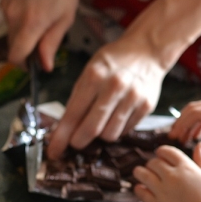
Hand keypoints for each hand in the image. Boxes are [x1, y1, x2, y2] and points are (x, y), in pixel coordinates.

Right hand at [1, 0, 80, 71]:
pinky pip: (10, 18)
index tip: (32, 65)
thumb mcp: (66, 16)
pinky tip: (34, 8)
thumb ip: (52, 42)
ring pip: (11, 32)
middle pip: (13, 46)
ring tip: (42, 19)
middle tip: (44, 42)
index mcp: (30, 25)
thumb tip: (45, 65)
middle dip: (26, 49)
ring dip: (23, 34)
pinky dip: (20, 21)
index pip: (15, 56)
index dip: (23, 65)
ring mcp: (7, 7)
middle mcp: (13, 18)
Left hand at [46, 36, 165, 159]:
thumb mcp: (89, 71)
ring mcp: (133, 97)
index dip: (61, 137)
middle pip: (92, 129)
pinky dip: (116, 129)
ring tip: (100, 122)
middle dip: (79, 141)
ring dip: (100, 135)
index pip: (73, 114)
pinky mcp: (146, 106)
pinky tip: (116, 116)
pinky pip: (125, 131)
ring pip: (110, 135)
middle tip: (75, 142)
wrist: (147, 50)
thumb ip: (77, 100)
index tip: (54, 152)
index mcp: (94, 76)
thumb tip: (63, 131)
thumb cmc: (113, 62)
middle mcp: (114, 87)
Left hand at [133, 142, 200, 201]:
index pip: (168, 151)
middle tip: (154, 168)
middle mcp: (171, 176)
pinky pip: (140, 192)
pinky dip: (139, 188)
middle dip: (153, 163)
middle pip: (153, 162)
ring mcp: (161, 191)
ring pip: (142, 174)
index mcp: (186, 168)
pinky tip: (142, 189)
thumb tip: (200, 144)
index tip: (161, 155)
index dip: (162, 152)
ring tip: (141, 174)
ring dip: (140, 172)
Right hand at [168, 98, 200, 159]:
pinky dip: (197, 122)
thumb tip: (196, 155)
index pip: (195, 113)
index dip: (181, 124)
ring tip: (181, 138)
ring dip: (187, 121)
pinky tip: (194, 136)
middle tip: (173, 138)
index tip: (173, 138)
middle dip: (180, 122)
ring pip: (198, 108)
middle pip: (193, 108)